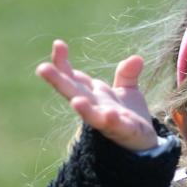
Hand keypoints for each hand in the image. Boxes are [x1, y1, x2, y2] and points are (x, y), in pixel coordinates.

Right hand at [35, 40, 159, 151]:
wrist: (143, 142)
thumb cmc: (130, 116)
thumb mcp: (128, 90)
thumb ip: (126, 74)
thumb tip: (136, 58)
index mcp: (94, 94)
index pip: (74, 77)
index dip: (64, 63)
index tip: (58, 44)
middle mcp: (96, 106)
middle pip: (74, 92)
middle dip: (59, 81)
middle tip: (42, 68)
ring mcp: (107, 120)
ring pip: (91, 114)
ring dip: (83, 108)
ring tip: (76, 100)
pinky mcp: (124, 131)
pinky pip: (115, 126)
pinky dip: (110, 120)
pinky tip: (109, 114)